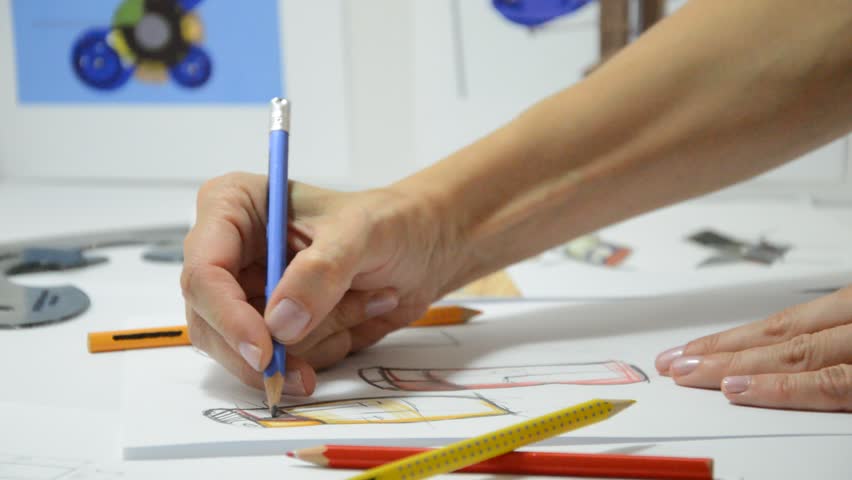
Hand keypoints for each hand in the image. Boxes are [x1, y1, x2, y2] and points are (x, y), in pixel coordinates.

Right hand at [181, 173, 458, 393]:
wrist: (424, 247)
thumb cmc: (390, 222)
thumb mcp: (362, 233)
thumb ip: (321, 272)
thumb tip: (280, 323)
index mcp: (233, 208)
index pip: (204, 272)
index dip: (228, 317)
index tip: (265, 350)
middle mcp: (230, 253)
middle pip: (212, 324)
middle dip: (269, 348)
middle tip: (308, 368)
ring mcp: (248, 294)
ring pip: (248, 351)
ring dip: (315, 340)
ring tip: (367, 300)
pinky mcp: (273, 327)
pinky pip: (281, 362)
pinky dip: (324, 350)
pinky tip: (359, 314)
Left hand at [655, 286, 851, 410]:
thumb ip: (826, 342)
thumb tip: (772, 359)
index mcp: (851, 310)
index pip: (781, 324)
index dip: (730, 339)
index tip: (688, 349)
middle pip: (777, 337)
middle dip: (720, 352)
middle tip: (673, 364)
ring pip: (792, 355)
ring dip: (735, 365)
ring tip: (690, 374)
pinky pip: (829, 383)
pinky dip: (781, 386)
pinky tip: (739, 388)